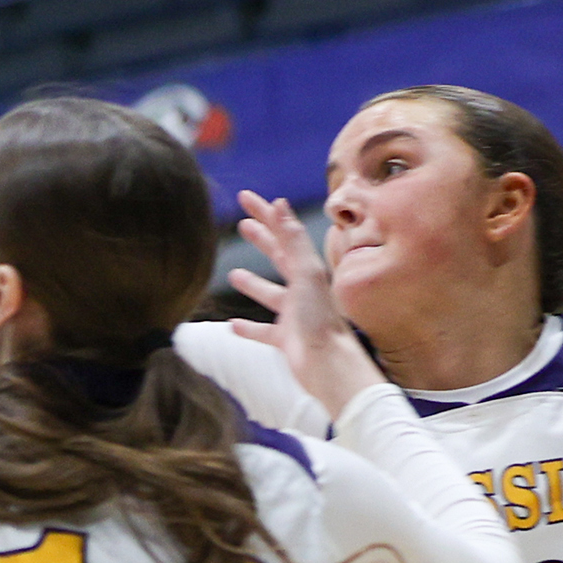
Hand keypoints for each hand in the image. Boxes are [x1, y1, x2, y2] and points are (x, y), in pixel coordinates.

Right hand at [226, 192, 386, 417]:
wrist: (329, 365)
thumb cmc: (320, 320)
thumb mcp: (306, 274)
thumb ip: (292, 241)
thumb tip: (280, 205)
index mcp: (307, 270)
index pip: (283, 234)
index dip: (265, 214)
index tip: (246, 197)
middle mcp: (302, 289)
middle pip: (279, 258)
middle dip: (262, 240)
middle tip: (242, 224)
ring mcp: (294, 315)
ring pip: (270, 293)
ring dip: (253, 283)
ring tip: (233, 273)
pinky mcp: (286, 340)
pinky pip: (263, 331)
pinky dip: (249, 327)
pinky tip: (232, 326)